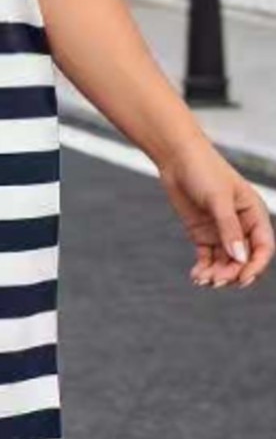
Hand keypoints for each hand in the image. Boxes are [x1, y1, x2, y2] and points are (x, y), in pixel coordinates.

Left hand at [157, 139, 273, 289]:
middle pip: (243, 259)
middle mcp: (240, 225)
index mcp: (254, 214)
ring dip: (217, 274)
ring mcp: (220, 230)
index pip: (263, 247)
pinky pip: (208, 257)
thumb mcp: (218, 198)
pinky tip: (196, 275)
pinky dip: (204, 268)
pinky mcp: (202, 233)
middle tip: (215, 281)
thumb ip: (228, 228)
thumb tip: (240, 258)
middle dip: (232, 273)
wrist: (175, 157)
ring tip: (202, 279)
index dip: (256, 265)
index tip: (242, 279)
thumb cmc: (203, 170)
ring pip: (225, 261)